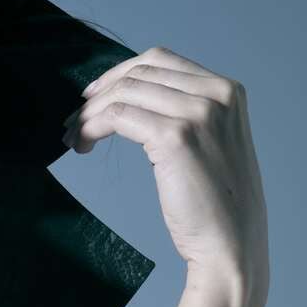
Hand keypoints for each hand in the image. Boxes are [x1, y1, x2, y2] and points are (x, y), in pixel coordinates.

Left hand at [61, 45, 268, 289]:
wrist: (232, 246)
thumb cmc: (218, 206)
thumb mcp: (213, 144)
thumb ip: (188, 115)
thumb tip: (135, 99)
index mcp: (228, 91)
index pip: (161, 61)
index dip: (120, 73)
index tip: (95, 94)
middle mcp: (216, 95)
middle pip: (139, 73)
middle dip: (100, 93)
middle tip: (74, 119)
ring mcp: (198, 114)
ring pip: (124, 92)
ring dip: (89, 112)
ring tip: (74, 136)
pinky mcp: (175, 138)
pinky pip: (117, 116)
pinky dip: (92, 127)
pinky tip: (82, 145)